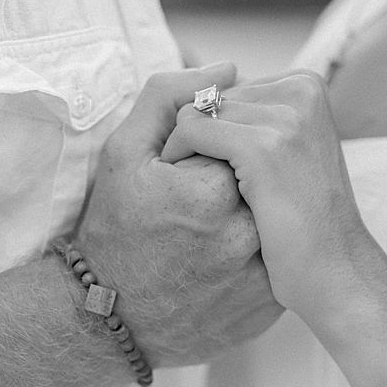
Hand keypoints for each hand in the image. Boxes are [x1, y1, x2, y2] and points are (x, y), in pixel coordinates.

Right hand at [76, 64, 282, 366]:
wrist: (110, 319)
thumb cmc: (113, 231)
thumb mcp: (124, 154)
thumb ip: (168, 97)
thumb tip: (227, 67)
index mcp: (210, 192)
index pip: (239, 141)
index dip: (209, 156)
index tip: (181, 186)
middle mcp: (244, 235)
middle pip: (260, 179)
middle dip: (234, 183)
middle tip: (192, 214)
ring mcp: (260, 276)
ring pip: (272, 219)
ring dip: (249, 217)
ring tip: (203, 240)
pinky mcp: (269, 306)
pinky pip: (276, 260)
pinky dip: (256, 255)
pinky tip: (217, 265)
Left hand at [158, 71, 386, 323]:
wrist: (334, 271)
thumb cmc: (306, 221)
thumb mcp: (293, 151)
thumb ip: (261, 117)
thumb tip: (220, 80)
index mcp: (306, 86)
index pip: (228, 88)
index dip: (213, 131)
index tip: (218, 170)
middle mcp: (299, 91)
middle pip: (210, 98)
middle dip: (197, 138)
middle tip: (202, 185)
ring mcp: (284, 118)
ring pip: (195, 111)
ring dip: (183, 150)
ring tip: (197, 191)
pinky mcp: (262, 147)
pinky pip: (191, 129)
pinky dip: (178, 156)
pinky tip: (186, 192)